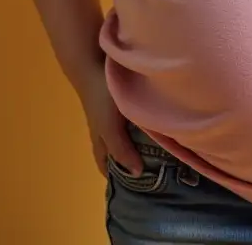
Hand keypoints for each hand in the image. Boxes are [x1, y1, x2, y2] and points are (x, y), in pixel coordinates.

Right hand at [74, 58, 143, 177]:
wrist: (92, 64)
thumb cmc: (99, 100)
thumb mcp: (109, 128)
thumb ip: (121, 149)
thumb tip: (136, 173)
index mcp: (100, 137)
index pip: (105, 162)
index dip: (113, 174)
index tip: (129, 188)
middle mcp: (105, 126)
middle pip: (116, 147)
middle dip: (128, 158)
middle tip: (151, 168)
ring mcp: (113, 111)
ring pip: (125, 131)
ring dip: (138, 139)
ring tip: (159, 147)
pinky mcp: (120, 97)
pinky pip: (132, 116)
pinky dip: (142, 123)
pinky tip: (155, 120)